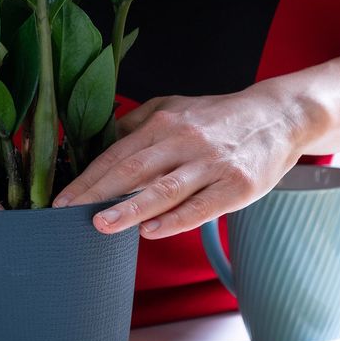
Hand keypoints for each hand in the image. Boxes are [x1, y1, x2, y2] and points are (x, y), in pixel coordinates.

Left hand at [52, 87, 310, 237]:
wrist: (278, 116)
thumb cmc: (218, 118)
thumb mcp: (174, 108)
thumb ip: (137, 125)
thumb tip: (98, 144)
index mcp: (165, 123)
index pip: (117, 153)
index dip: (87, 177)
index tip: (61, 199)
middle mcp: (185, 141)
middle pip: (133, 169)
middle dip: (97, 193)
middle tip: (67, 214)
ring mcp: (212, 164)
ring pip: (164, 189)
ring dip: (130, 208)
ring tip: (101, 225)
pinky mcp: (237, 186)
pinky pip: (201, 207)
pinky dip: (175, 220)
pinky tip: (151, 232)